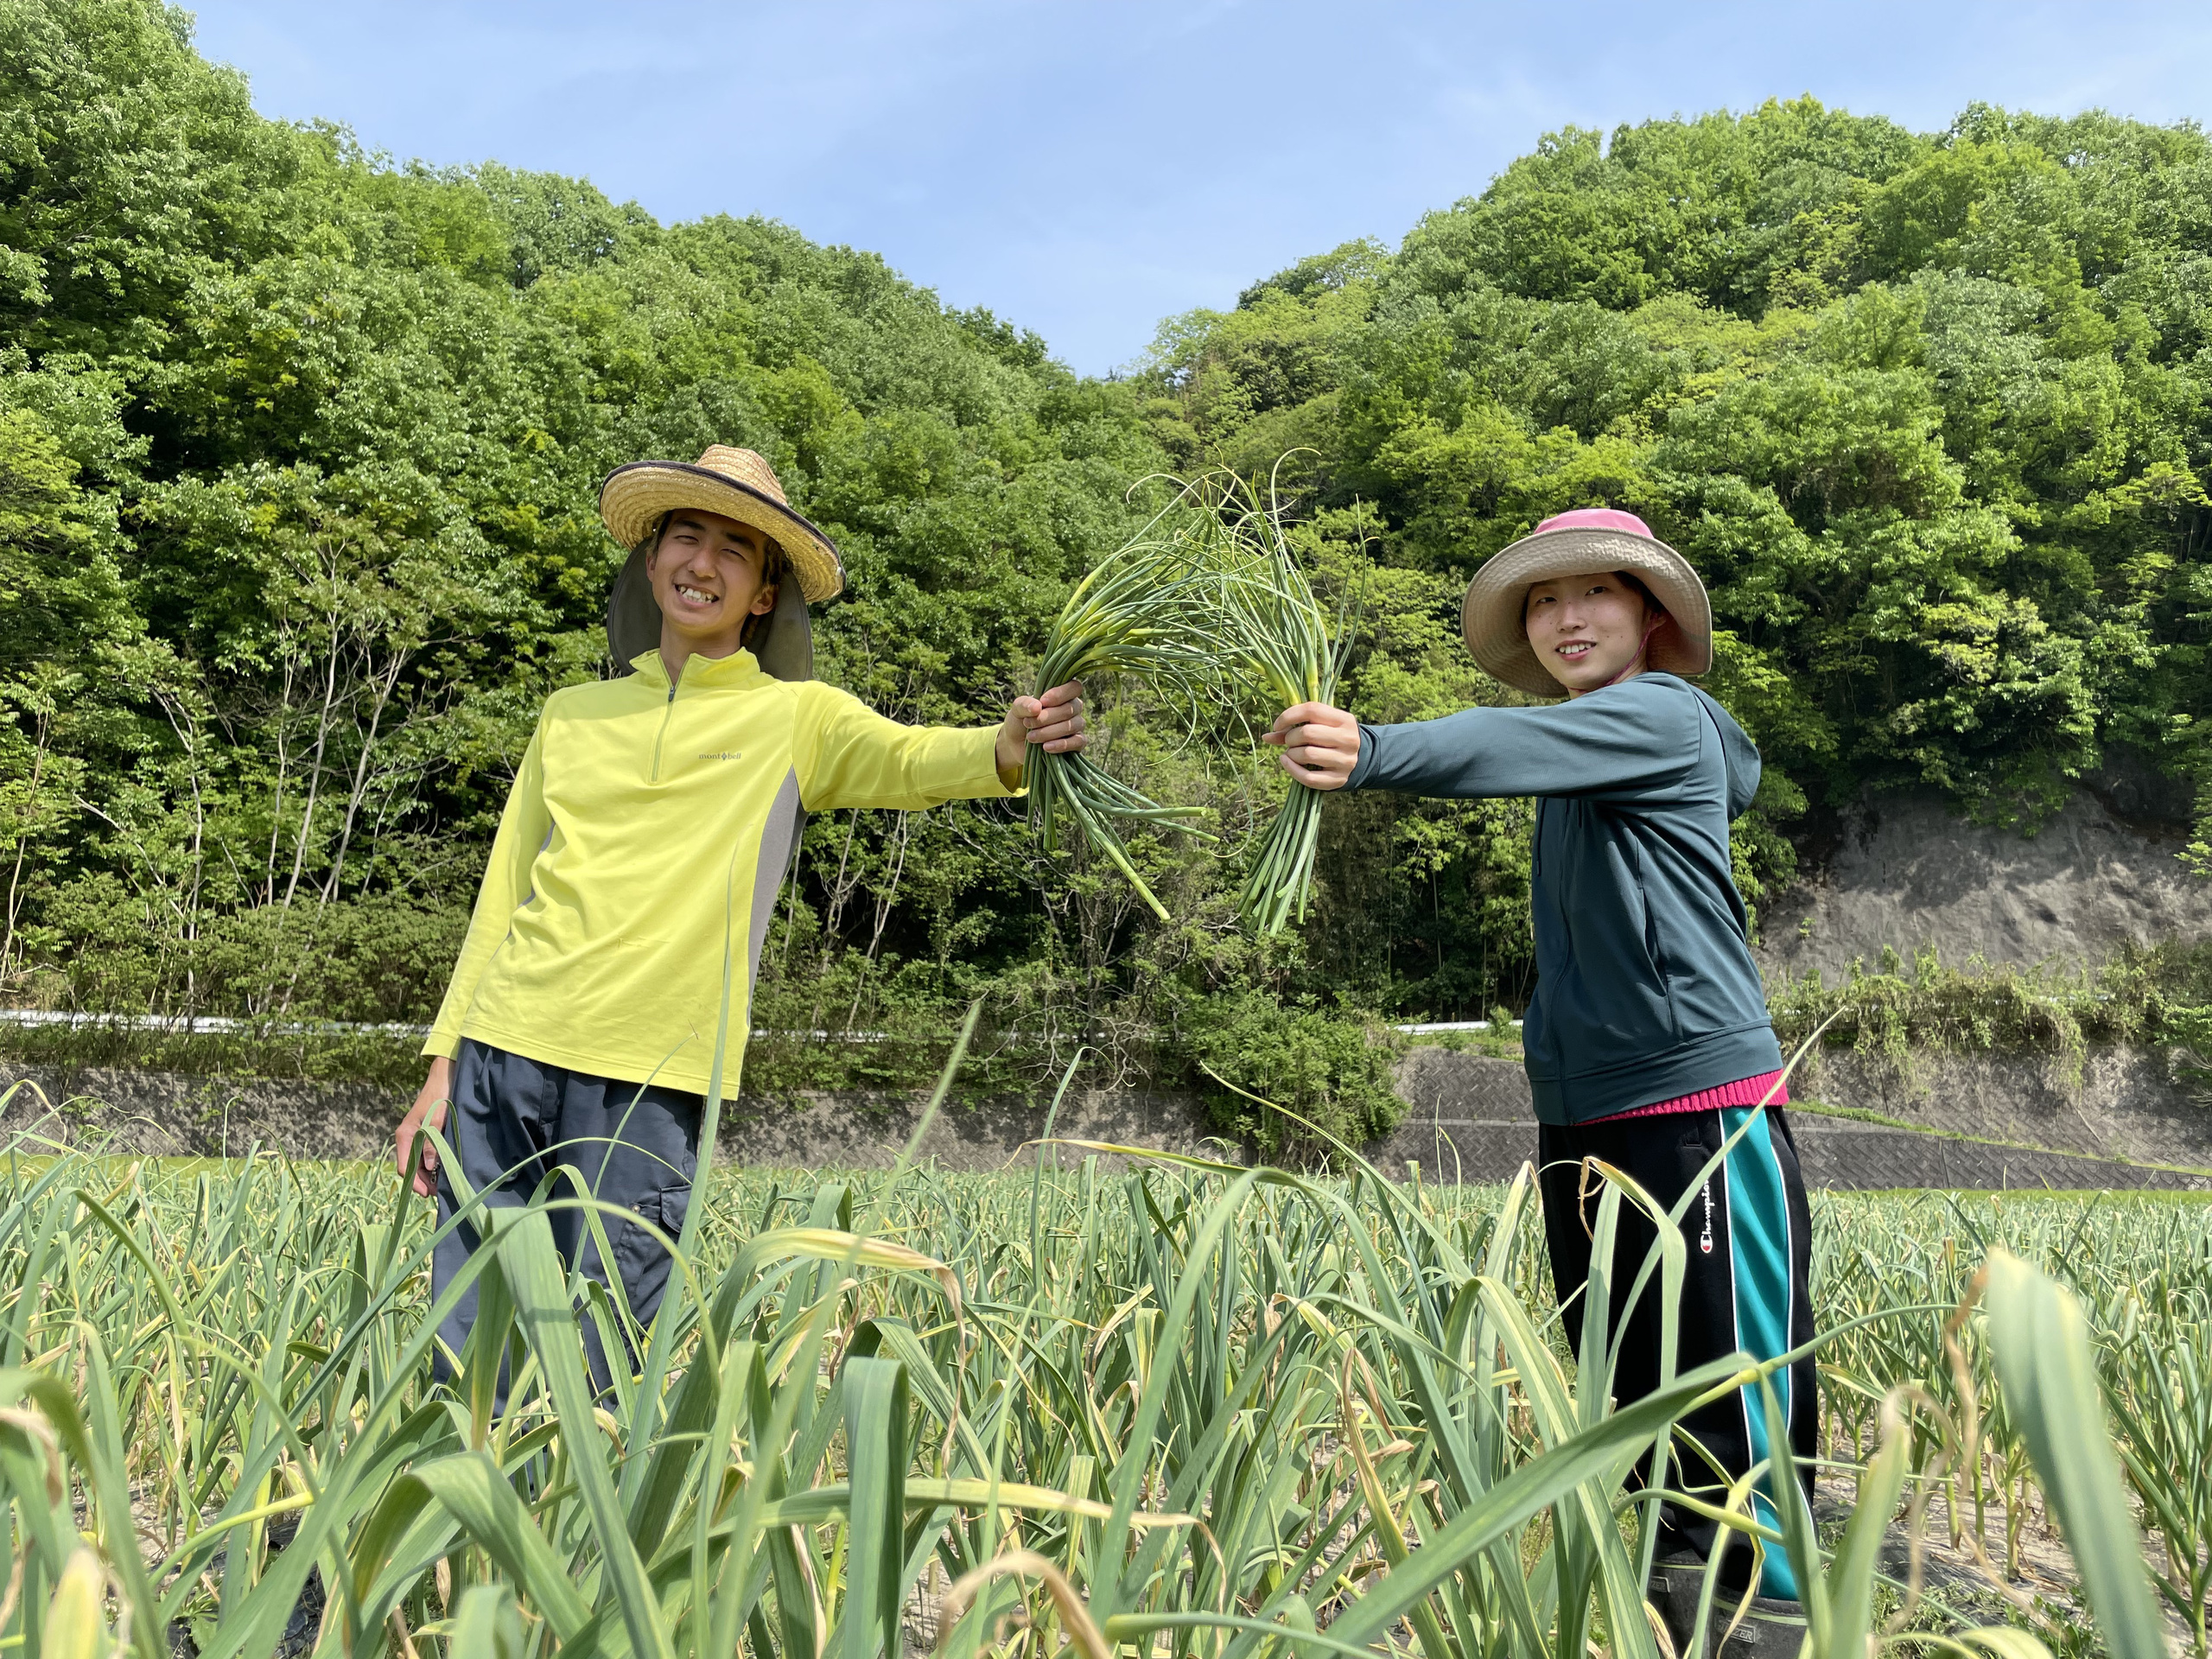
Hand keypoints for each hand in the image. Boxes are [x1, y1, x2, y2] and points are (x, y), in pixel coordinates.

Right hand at [396, 1057, 451, 1198]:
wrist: (446, 1077)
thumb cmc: (440, 1095)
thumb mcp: (438, 1119)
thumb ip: (432, 1142)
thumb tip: (430, 1167)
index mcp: (405, 1135)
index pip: (404, 1167)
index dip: (415, 1183)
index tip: (428, 1193)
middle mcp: (407, 1138)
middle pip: (411, 1168)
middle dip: (422, 1182)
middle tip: (439, 1193)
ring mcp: (416, 1137)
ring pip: (418, 1163)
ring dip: (428, 1175)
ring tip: (442, 1185)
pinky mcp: (425, 1135)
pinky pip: (425, 1155)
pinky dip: (432, 1165)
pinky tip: (443, 1170)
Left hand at [996, 680, 1085, 785]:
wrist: (1015, 743)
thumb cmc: (1020, 720)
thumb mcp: (1017, 709)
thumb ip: (1025, 704)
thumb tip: (1038, 707)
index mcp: (1062, 695)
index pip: (1074, 687)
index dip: (1061, 694)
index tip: (1042, 702)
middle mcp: (1073, 709)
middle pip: (1070, 709)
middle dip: (1047, 717)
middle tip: (1027, 723)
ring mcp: (1076, 726)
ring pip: (1071, 726)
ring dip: (1049, 732)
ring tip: (1031, 737)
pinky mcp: (1077, 744)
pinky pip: (1078, 742)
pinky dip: (1061, 745)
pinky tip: (1046, 747)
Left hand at [1262, 701, 1359, 790]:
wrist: (1362, 759)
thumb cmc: (1333, 738)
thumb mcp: (1322, 726)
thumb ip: (1296, 727)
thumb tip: (1266, 737)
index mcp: (1344, 720)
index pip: (1312, 710)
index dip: (1288, 716)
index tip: (1277, 725)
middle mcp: (1348, 739)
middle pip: (1307, 733)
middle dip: (1290, 737)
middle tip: (1289, 741)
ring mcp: (1345, 761)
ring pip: (1307, 755)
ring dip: (1291, 753)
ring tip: (1291, 753)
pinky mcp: (1338, 779)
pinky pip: (1309, 777)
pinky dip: (1292, 770)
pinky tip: (1287, 762)